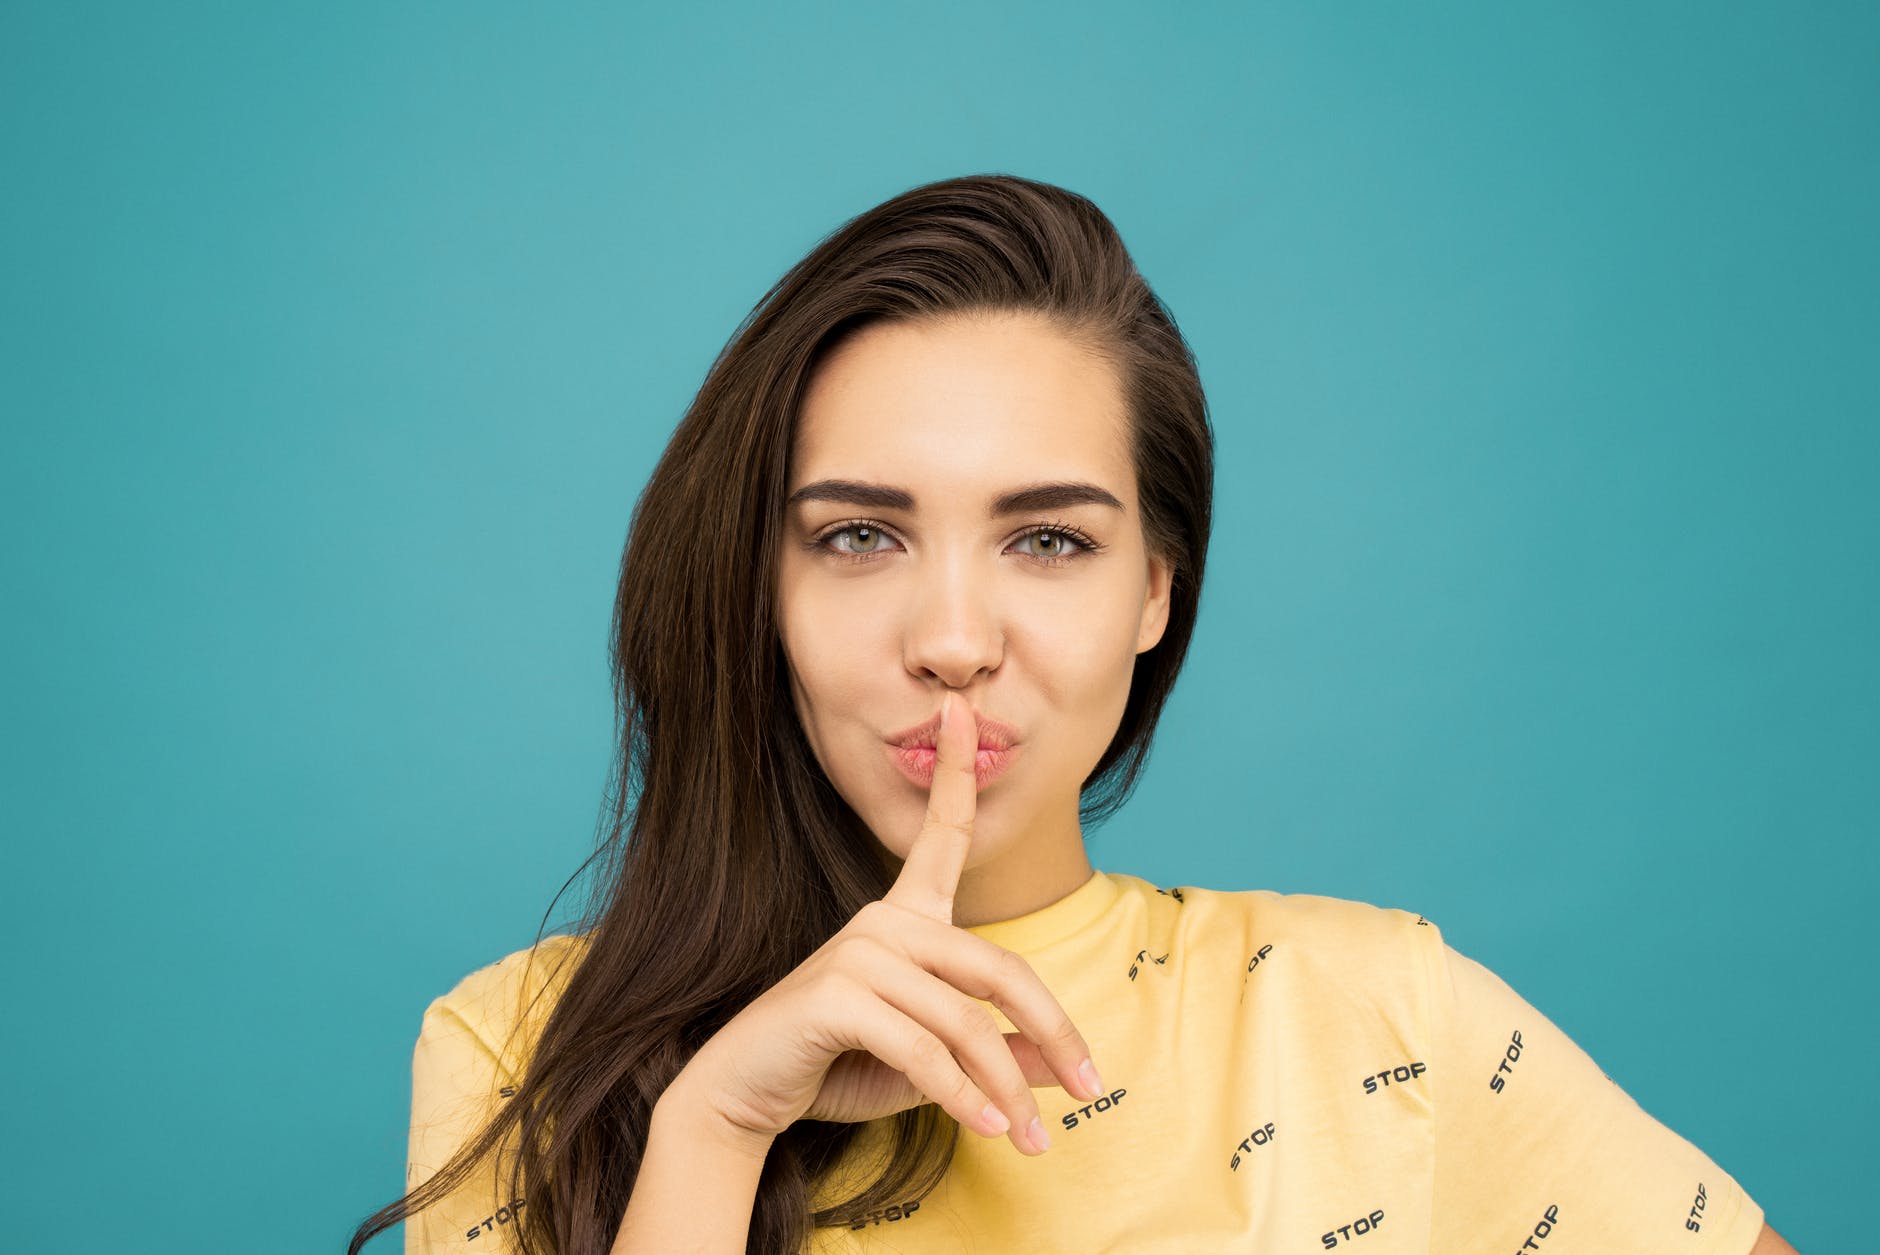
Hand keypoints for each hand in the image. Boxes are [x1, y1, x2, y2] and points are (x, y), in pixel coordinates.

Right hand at [673, 691, 1103, 1155]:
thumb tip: (1067, 1067)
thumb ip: (995, 1055)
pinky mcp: (837, 996)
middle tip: (1092, 1083)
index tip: (963, 706)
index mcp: (903, 918)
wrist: (745, 1097)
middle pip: (998, 969)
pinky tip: (987, 1129)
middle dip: (1054, 1029)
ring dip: (1008, 1088)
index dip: (955, 769)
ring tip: (1035, 1137)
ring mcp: (858, 954)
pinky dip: (964, 1096)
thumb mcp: (934, 1065)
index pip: (941, 835)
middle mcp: (883, 922)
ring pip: (967, 1022)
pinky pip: (925, 1050)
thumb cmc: (839, 1069)